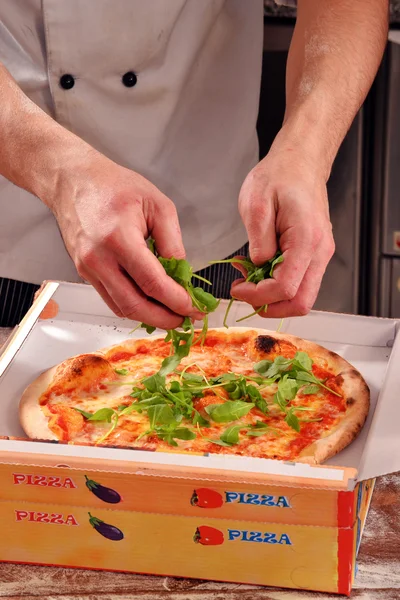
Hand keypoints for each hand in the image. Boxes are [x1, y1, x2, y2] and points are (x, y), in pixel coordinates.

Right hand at [50, 154, 199, 327]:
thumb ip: (173, 242)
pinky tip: (150, 305)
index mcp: (119, 239)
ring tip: (171, 315)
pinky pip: (111, 300)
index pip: (153, 283)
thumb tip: (183, 275)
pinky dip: (132, 307)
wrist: (73, 181)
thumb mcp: (157, 205)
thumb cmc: (114, 186)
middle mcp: (99, 259)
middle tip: (185, 320)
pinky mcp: (84, 273)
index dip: (177, 301)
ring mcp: (88, 269)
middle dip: (164, 318)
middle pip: (135, 305)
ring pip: (121, 308)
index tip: (194, 308)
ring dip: (149, 318)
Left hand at [233, 141, 334, 317]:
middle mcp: (320, 252)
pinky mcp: (315, 255)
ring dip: (274, 298)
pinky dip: (279, 286)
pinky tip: (261, 271)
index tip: (237, 288)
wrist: (300, 162)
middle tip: (244, 293)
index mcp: (306, 240)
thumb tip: (258, 267)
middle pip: (301, 302)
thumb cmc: (279, 176)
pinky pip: (300, 283)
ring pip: (302, 297)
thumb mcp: (256, 203)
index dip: (258, 296)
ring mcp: (320, 255)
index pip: (286, 287)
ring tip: (250, 280)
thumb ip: (257, 240)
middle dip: (269, 306)